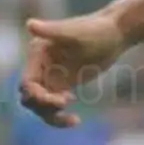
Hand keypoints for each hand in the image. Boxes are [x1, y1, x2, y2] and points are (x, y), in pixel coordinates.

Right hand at [20, 11, 129, 127]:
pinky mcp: (63, 85)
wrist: (115, 33)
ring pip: (40, 105)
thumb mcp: (75, 32)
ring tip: (73, 119)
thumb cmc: (96, 30)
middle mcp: (40, 66)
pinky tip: (76, 120)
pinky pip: (54, 106)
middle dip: (43, 106)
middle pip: (30, 97)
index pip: (28, 83)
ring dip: (51, 116)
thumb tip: (29, 24)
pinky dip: (60, 116)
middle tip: (66, 104)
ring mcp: (51, 77)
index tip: (61, 101)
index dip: (38, 96)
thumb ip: (52, 31)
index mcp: (38, 53)